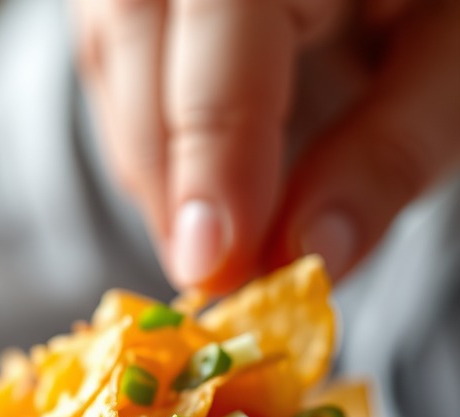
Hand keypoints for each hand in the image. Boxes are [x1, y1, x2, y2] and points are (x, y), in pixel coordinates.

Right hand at [72, 0, 459, 292]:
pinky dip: (146, 134)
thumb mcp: (456, 54)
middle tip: (213, 275)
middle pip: (137, 37)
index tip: (211, 266)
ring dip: (154, 165)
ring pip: (110, 55)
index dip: (211, 153)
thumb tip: (309, 254)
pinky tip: (194, 180)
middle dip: (171, 173)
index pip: (224, 19)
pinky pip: (108, 56)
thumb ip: (390, 148)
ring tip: (211, 236)